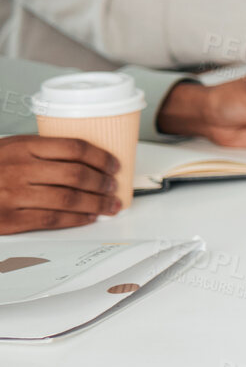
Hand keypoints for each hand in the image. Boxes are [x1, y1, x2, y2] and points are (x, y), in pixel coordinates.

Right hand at [0, 135, 121, 231]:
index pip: (75, 148)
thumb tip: (84, 158)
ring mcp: (13, 195)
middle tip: (114, 187)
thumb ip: (41, 151)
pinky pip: (51, 220)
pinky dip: (76, 219)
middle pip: (76, 175)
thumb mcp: (9, 148)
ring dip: (96, 203)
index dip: (101, 157)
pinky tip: (88, 218)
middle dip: (103, 183)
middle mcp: (20, 169)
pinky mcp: (8, 219)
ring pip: (68, 199)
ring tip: (109, 204)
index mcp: (23, 146)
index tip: (114, 164)